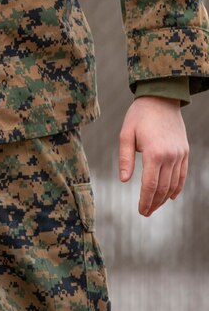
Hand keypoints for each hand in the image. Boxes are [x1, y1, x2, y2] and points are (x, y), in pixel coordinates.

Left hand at [119, 96, 188, 216]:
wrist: (161, 99)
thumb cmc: (139, 115)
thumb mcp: (126, 134)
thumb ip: (126, 158)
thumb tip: (124, 180)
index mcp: (154, 153)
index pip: (150, 185)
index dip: (145, 200)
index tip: (140, 211)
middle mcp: (169, 156)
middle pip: (162, 188)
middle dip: (153, 203)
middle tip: (145, 212)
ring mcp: (179, 154)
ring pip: (173, 184)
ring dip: (164, 198)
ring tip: (154, 205)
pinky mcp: (184, 151)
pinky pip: (182, 174)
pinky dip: (177, 187)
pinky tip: (170, 196)